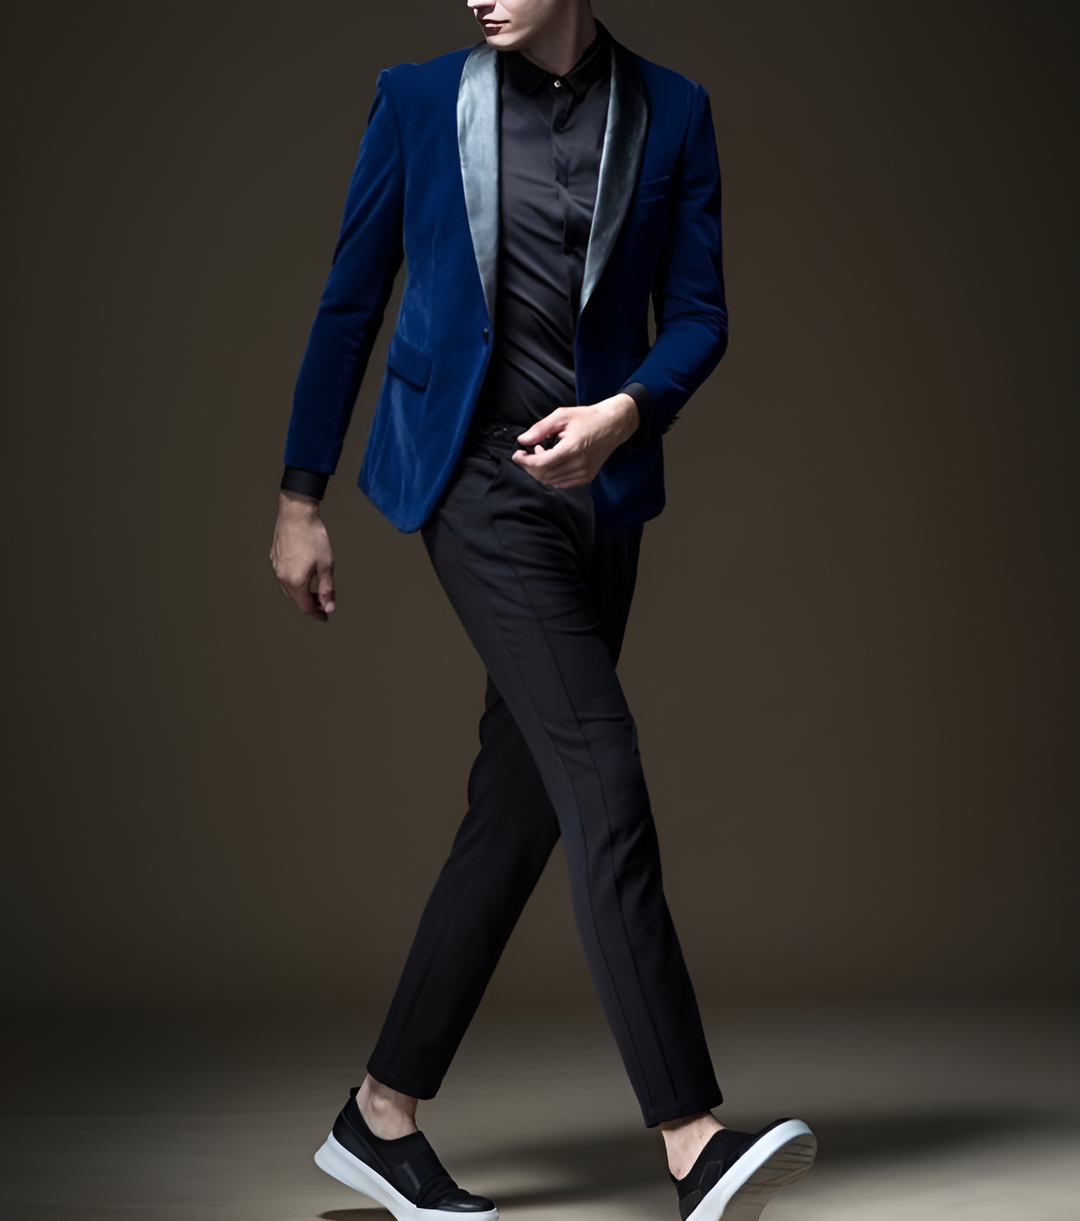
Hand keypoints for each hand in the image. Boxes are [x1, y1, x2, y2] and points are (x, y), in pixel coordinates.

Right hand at [270, 491, 335, 620]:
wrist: (296, 513)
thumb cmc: (313, 537)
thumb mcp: (326, 565)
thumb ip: (327, 589)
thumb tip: (329, 607)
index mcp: (295, 581)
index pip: (305, 607)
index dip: (317, 614)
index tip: (325, 617)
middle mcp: (282, 577)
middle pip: (296, 599)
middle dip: (310, 604)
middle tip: (324, 604)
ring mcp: (276, 566)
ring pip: (288, 588)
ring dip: (301, 593)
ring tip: (315, 591)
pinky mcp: (275, 556)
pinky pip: (283, 576)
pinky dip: (294, 582)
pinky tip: (304, 574)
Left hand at [511, 393, 638, 487]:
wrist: (614, 425)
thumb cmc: (588, 418)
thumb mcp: (562, 415)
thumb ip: (541, 428)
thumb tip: (523, 440)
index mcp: (572, 448)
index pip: (541, 464)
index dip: (525, 461)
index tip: (517, 454)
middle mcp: (579, 465)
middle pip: (544, 475)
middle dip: (530, 466)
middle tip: (527, 452)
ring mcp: (583, 474)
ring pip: (551, 481)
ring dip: (540, 470)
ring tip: (541, 452)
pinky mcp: (586, 478)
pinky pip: (561, 483)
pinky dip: (551, 475)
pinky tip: (552, 460)